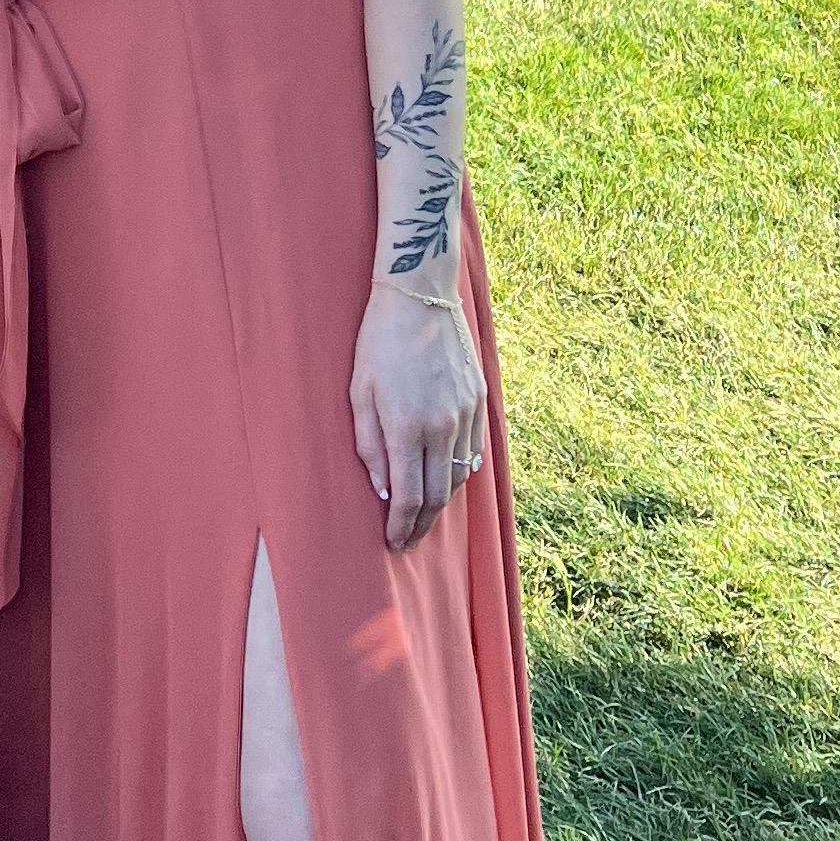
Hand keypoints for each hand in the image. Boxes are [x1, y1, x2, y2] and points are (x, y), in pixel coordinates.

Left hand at [351, 279, 485, 550]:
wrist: (419, 299)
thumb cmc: (378, 345)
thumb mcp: (359, 394)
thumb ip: (370, 447)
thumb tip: (384, 490)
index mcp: (407, 426)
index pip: (409, 497)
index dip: (402, 526)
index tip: (394, 541)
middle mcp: (442, 426)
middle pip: (438, 496)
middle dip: (422, 525)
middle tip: (409, 539)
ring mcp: (466, 414)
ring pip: (459, 477)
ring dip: (442, 502)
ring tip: (424, 514)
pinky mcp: (480, 401)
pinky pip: (473, 451)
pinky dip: (459, 473)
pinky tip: (445, 479)